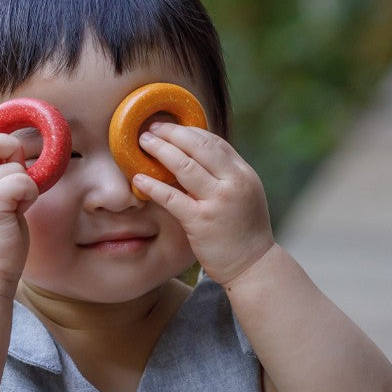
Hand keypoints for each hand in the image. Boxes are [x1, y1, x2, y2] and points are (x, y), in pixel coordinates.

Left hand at [134, 122, 274, 284]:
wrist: (253, 265)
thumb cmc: (244, 231)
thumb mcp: (244, 195)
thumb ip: (225, 175)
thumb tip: (197, 156)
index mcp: (243, 173)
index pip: (214, 142)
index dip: (189, 132)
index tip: (170, 127)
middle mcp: (233, 183)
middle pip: (198, 147)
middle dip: (172, 133)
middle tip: (151, 128)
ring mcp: (217, 201)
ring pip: (184, 166)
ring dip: (160, 150)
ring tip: (143, 143)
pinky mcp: (201, 221)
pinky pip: (172, 197)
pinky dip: (153, 185)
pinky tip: (138, 178)